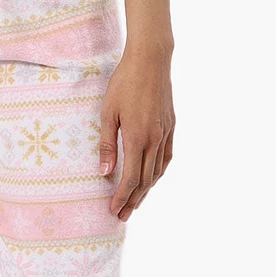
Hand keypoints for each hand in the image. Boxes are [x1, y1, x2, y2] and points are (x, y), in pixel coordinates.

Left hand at [99, 43, 174, 220]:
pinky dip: (158, 173)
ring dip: (146, 190)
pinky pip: (166, 157)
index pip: (130, 178)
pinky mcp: (171, 126)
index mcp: (138, 138)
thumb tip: (104, 172)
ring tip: (135, 203)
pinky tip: (152, 179)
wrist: (151, 60)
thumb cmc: (124, 83)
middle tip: (122, 216)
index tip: (113, 210)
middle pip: (145, 180)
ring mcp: (166, 133)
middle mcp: (155, 140)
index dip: (121, 197)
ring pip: (157, 171)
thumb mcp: (107, 114)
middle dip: (132, 200)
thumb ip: (107, 145)